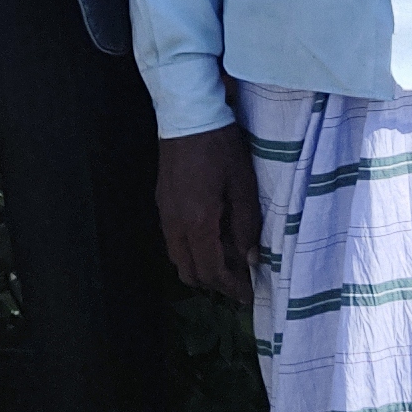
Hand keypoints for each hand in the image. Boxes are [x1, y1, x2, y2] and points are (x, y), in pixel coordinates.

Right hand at [156, 124, 252, 302]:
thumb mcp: (244, 186)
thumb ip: (246, 226)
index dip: (231, 288)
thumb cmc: (221, 149)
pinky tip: (211, 238)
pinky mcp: (162, 203)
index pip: (212, 271)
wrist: (188, 116)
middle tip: (240, 280)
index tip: (249, 295)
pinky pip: (174, 241)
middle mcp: (175, 225)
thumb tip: (249, 258)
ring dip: (201, 267)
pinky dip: (192, 250)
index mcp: (198, 222)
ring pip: (178, 258)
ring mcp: (164, 214)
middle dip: (215, 283)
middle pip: (190, 272)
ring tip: (227, 261)